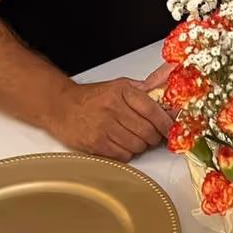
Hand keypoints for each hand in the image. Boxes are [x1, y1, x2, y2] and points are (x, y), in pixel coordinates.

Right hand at [49, 67, 174, 160]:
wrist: (61, 107)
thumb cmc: (92, 97)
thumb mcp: (120, 85)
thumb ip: (147, 87)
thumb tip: (170, 77)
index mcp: (122, 92)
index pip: (152, 110)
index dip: (165, 122)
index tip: (171, 128)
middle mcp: (113, 108)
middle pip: (147, 131)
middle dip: (154, 136)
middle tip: (153, 134)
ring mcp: (104, 127)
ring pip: (137, 145)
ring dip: (140, 145)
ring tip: (135, 138)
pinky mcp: (96, 144)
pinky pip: (124, 155)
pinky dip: (127, 152)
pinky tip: (122, 144)